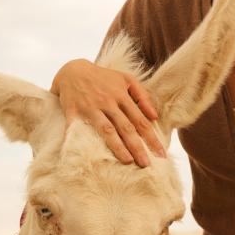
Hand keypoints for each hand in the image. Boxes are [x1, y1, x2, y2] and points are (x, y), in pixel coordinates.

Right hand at [50, 58, 165, 166]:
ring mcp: (91, 108)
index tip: (160, 153)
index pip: (140, 120)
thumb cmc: (103, 78)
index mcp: (121, 96)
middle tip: (146, 164)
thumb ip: (142, 96)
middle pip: (126, 128)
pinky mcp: (73, 112)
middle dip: (137, 147)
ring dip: (117, 147)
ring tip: (128, 161)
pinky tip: (80, 155)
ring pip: (107, 130)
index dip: (151, 138)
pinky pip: (76, 129)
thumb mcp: (126, 80)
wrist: (73, 70)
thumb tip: (155, 116)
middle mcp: (108, 102)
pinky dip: (75, 141)